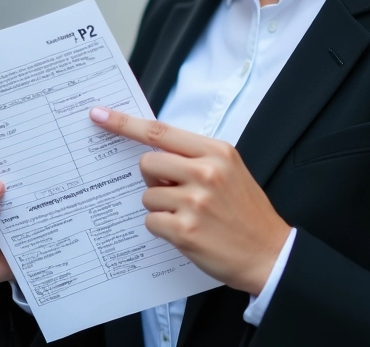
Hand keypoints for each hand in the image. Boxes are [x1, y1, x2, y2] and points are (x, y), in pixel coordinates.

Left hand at [89, 107, 290, 295]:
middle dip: (153, 177)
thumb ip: (195, 158)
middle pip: (148, 162)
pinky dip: (162, 227)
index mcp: (217, 152)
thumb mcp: (231, 171)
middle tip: (174, 190)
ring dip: (161, 207)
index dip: (125, 123)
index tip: (100, 115)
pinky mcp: (185, 230)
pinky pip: (151, 221)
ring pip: (148, 194)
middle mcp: (206, 172)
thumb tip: (155, 153)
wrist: (269, 253)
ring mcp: (195, 202)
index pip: (161, 131)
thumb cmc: (246, 213)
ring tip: (190, 216)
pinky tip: (187, 232)